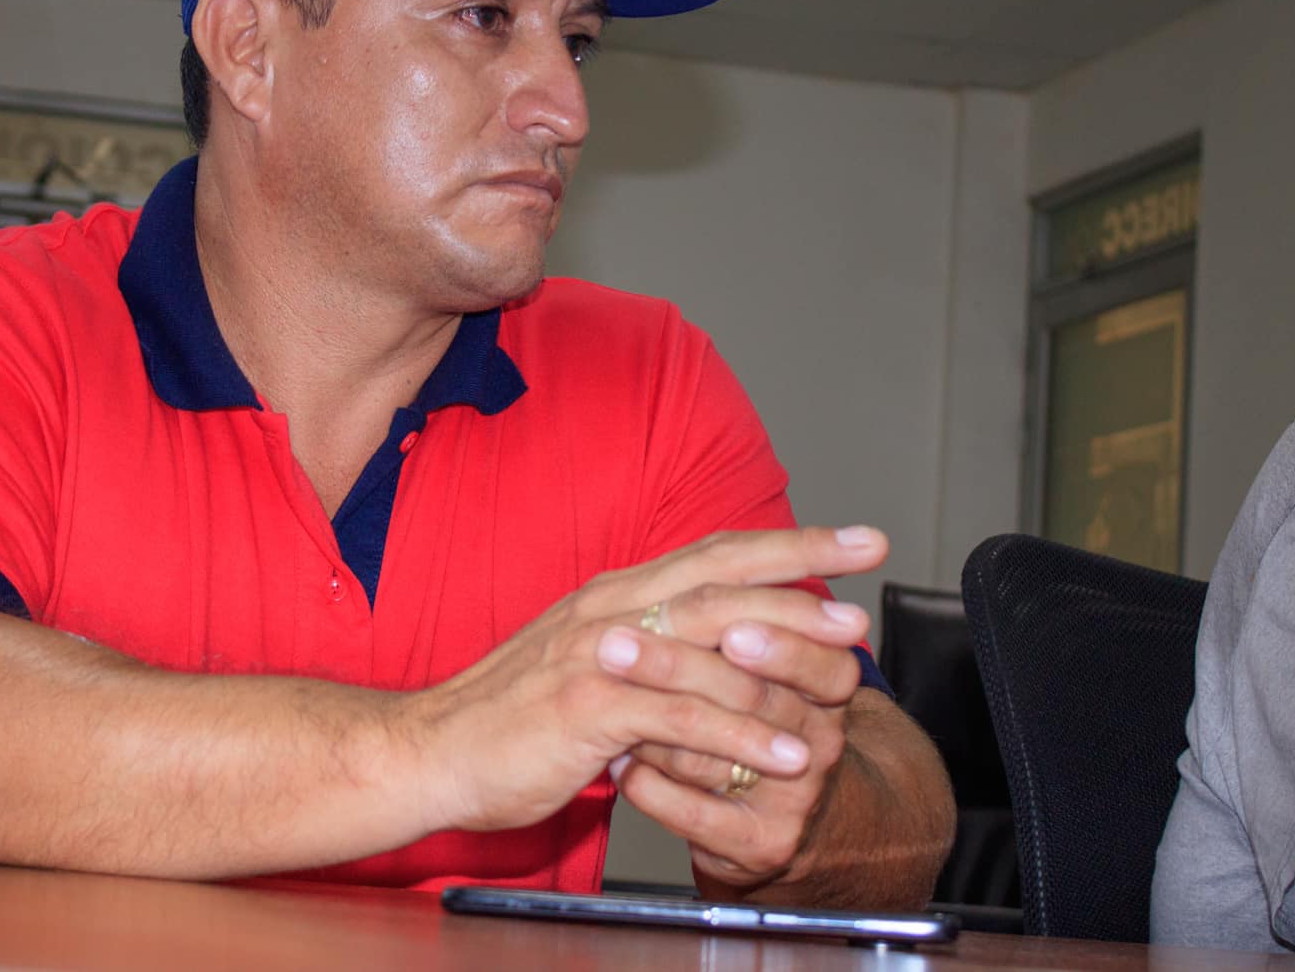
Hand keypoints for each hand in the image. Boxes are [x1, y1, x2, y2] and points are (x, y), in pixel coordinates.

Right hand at [399, 525, 885, 835]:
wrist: (427, 748)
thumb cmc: (508, 715)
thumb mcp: (587, 663)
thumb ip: (648, 650)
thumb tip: (714, 650)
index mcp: (615, 594)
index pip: (715, 552)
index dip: (790, 544)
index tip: (855, 541)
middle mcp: (612, 610)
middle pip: (725, 579)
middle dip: (807, 579)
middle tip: (867, 594)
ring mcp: (599, 655)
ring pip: (712, 641)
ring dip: (790, 658)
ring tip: (851, 674)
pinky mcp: (588, 707)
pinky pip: (683, 717)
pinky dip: (743, 735)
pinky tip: (788, 753)